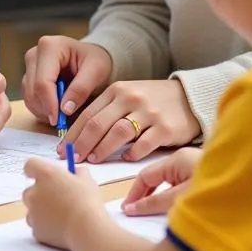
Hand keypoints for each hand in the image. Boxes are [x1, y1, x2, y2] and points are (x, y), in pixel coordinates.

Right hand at [21, 36, 112, 127]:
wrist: (91, 58)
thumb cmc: (95, 61)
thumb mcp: (96, 71)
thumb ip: (81, 88)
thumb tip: (64, 109)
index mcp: (49, 47)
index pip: (43, 82)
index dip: (50, 104)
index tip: (60, 120)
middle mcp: (34, 54)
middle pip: (33, 90)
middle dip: (47, 109)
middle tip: (64, 120)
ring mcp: (29, 66)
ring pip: (29, 97)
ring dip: (44, 111)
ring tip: (63, 114)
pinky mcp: (28, 78)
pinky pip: (29, 100)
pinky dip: (41, 110)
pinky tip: (56, 109)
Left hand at [22, 157, 102, 249]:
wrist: (86, 228)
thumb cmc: (86, 201)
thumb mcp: (87, 180)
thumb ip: (77, 173)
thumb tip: (75, 173)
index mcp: (45, 174)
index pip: (30, 165)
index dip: (36, 170)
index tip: (44, 175)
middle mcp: (34, 192)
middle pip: (30, 191)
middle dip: (40, 195)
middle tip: (57, 199)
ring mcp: (32, 213)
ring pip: (32, 210)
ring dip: (42, 212)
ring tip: (61, 217)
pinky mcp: (35, 231)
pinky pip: (37, 227)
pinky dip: (45, 228)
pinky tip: (60, 228)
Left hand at [62, 79, 199, 163]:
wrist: (188, 97)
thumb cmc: (151, 101)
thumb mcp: (127, 96)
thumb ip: (107, 110)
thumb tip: (80, 136)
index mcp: (117, 90)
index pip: (88, 113)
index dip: (73, 133)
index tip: (63, 148)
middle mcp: (130, 98)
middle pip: (99, 123)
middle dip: (82, 143)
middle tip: (73, 159)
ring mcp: (149, 112)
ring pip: (118, 132)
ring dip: (103, 149)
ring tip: (94, 160)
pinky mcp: (166, 127)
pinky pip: (145, 143)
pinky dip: (133, 153)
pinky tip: (127, 159)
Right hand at [122, 147, 201, 214]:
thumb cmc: (218, 191)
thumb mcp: (182, 196)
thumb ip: (156, 202)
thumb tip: (130, 209)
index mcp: (177, 159)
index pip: (146, 176)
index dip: (134, 194)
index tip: (126, 211)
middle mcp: (185, 160)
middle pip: (157, 179)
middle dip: (146, 196)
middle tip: (136, 216)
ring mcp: (196, 169)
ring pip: (170, 185)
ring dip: (161, 199)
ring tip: (154, 218)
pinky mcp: (206, 179)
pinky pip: (183, 189)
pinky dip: (176, 200)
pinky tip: (177, 213)